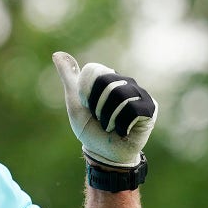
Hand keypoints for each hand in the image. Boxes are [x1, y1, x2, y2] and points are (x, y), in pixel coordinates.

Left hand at [52, 51, 157, 167]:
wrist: (104, 153)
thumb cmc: (89, 127)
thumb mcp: (74, 101)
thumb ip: (69, 77)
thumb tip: (57, 54)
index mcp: (106, 76)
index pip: (93, 71)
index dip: (85, 91)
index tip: (86, 104)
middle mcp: (124, 81)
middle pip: (106, 82)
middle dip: (96, 105)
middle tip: (99, 117)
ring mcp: (139, 93)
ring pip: (120, 95)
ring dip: (108, 117)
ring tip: (111, 124)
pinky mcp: (150, 108)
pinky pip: (133, 109)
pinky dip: (121, 124)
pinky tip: (123, 130)